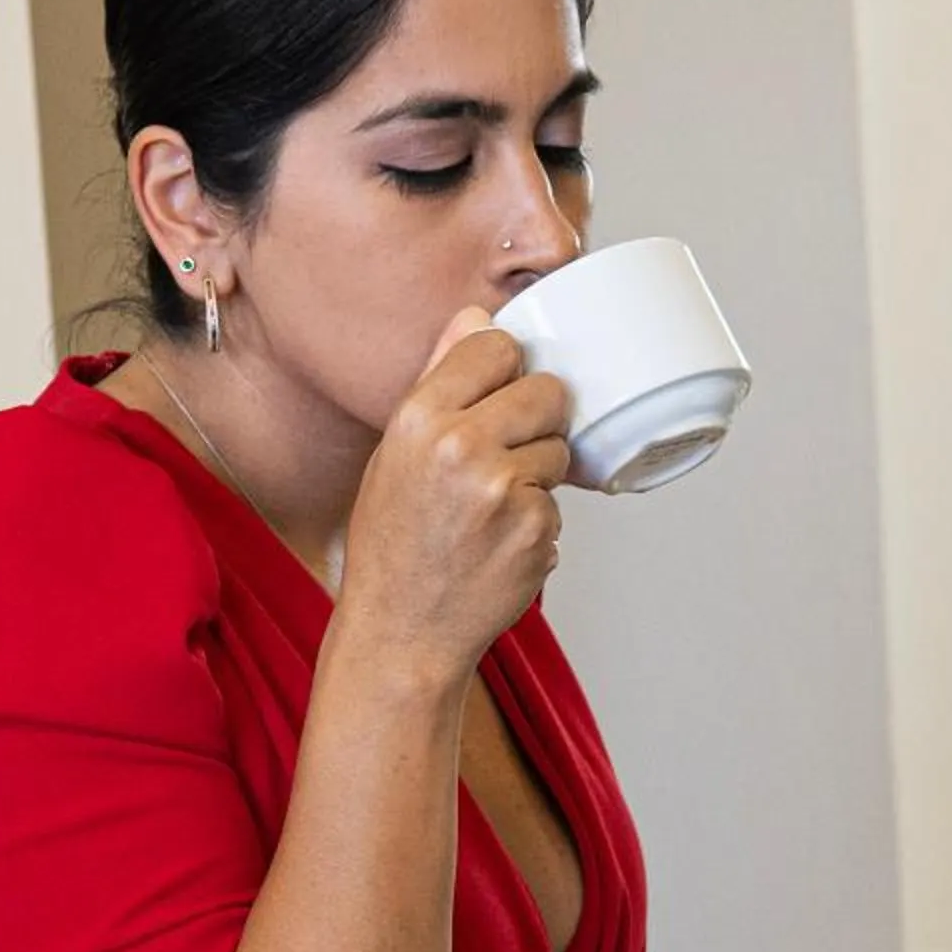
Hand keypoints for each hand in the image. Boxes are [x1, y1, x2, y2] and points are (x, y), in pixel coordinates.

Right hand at [338, 309, 572, 686]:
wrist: (402, 633)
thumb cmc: (392, 546)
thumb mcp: (393, 454)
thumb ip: (439, 383)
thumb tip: (475, 318)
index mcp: (419, 419)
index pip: (494, 346)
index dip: (503, 369)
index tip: (495, 392)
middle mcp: (462, 446)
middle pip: (546, 390)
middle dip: (535, 419)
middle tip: (501, 455)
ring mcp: (505, 490)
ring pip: (558, 449)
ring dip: (537, 474)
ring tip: (489, 509)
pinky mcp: (537, 530)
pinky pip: (557, 503)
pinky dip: (536, 522)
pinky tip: (497, 543)